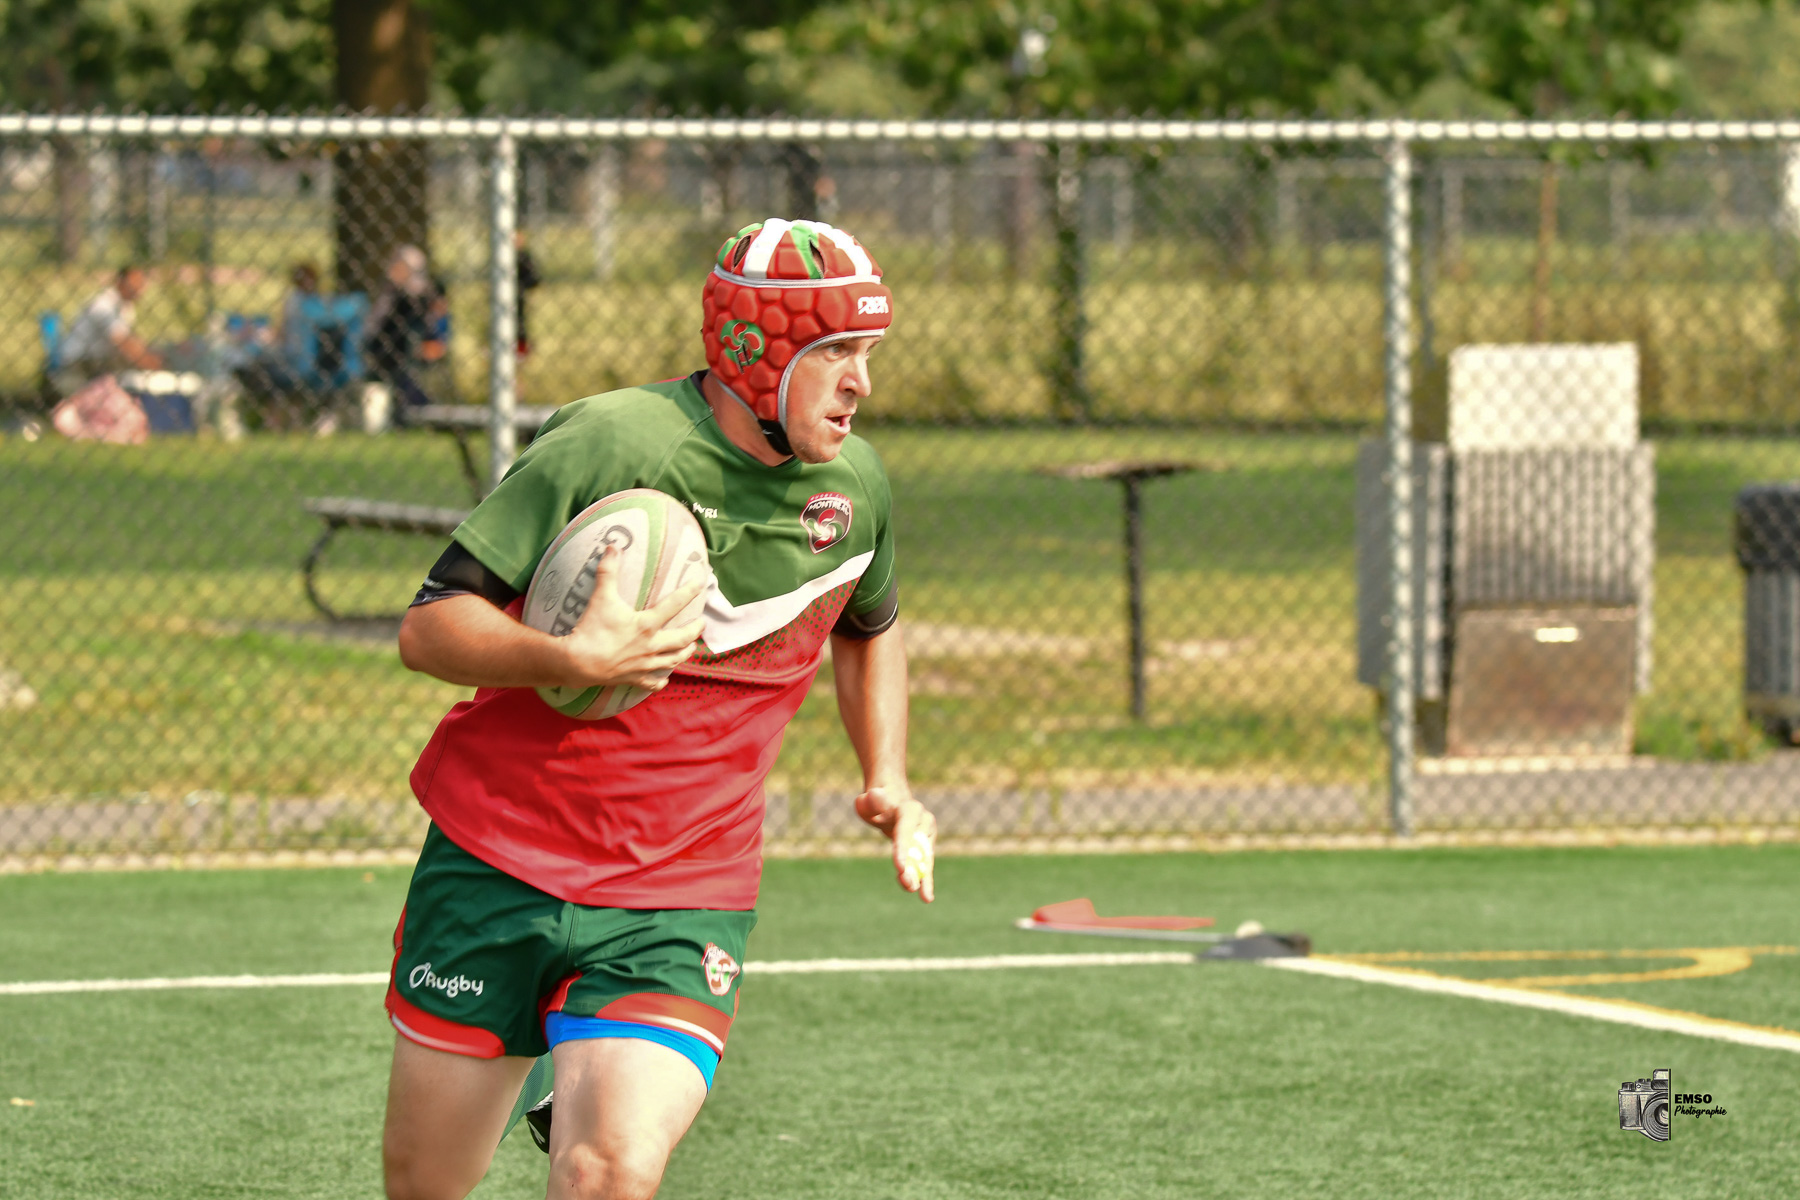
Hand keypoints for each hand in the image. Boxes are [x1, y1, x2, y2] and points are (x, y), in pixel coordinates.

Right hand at [557, 546, 706, 691]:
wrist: (577, 662)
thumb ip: (608, 571)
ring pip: (673, 661)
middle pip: (682, 639)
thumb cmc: (591, 629)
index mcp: (647, 624)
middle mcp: (651, 645)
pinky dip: (660, 680)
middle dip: (695, 630)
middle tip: (702, 624)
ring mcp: (644, 664)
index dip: (689, 592)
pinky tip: (664, 679)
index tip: (701, 585)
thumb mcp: (601, 597)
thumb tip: (613, 546)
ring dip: (684, 654)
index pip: (674, 604)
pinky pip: (653, 682)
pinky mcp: (634, 678)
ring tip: (691, 648)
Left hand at [855, 785, 935, 902]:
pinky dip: (925, 881)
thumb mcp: (870, 800)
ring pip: (924, 860)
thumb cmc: (876, 803)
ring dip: (920, 877)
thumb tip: (876, 796)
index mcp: (911, 810)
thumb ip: (872, 800)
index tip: (900, 867)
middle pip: (918, 848)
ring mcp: (927, 836)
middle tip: (907, 884)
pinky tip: (926, 896)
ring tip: (919, 894)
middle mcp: (924, 823)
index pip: (906, 831)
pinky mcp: (925, 849)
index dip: (903, 849)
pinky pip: (924, 866)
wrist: (892, 802)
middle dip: (914, 868)